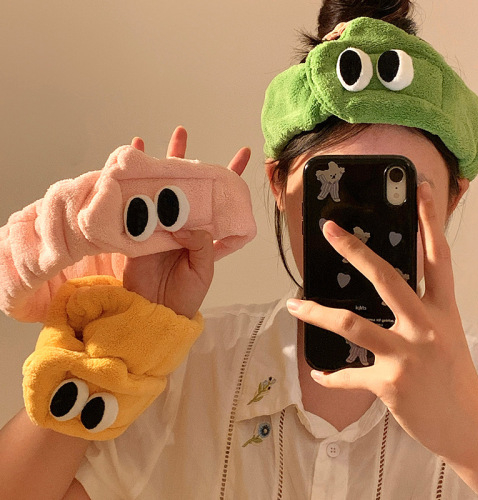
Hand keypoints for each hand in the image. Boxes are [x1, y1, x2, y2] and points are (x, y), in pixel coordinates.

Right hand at [122, 127, 250, 317]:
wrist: (156, 311)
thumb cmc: (185, 295)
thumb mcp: (203, 268)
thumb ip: (201, 242)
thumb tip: (186, 221)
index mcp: (203, 232)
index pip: (219, 201)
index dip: (230, 179)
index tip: (240, 155)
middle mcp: (182, 224)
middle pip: (186, 187)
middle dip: (185, 162)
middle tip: (181, 134)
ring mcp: (159, 225)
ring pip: (160, 190)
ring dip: (156, 166)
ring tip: (153, 142)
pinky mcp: (139, 231)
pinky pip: (135, 204)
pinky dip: (131, 186)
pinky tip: (129, 169)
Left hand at [287, 182, 477, 466]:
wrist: (470, 427)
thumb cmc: (454, 377)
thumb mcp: (444, 335)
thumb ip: (419, 310)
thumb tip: (389, 288)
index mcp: (442, 311)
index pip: (438, 257)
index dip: (430, 222)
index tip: (422, 190)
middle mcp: (426, 327)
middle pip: (388, 278)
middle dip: (355, 250)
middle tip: (329, 229)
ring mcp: (407, 356)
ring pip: (352, 323)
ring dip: (317, 313)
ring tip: (294, 304)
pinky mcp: (389, 384)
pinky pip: (348, 375)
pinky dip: (332, 375)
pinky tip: (320, 372)